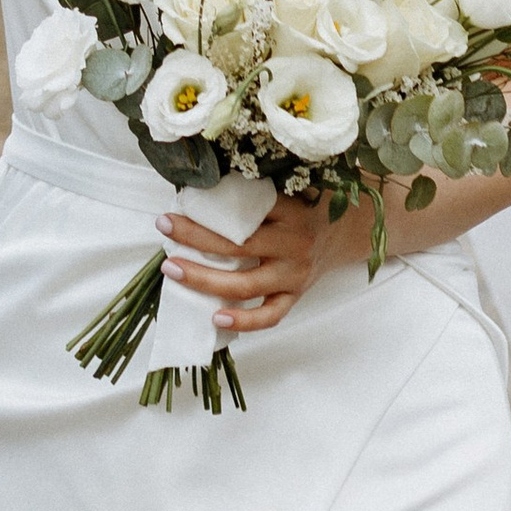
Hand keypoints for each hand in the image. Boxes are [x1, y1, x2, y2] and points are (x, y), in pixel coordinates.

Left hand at [159, 190, 339, 336]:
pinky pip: (270, 316)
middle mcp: (294, 243)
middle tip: (164, 228)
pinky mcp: (296, 296)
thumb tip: (200, 188)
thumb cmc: (306, 208)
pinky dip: (243, 322)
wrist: (346, 233)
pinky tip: (215, 319)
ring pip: (246, 284)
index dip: (207, 210)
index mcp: (290, 211)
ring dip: (204, 280)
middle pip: (238, 245)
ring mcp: (295, 274)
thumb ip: (255, 190)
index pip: (246, 209)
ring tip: (172, 270)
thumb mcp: (289, 190)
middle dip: (195, 238)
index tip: (174, 207)